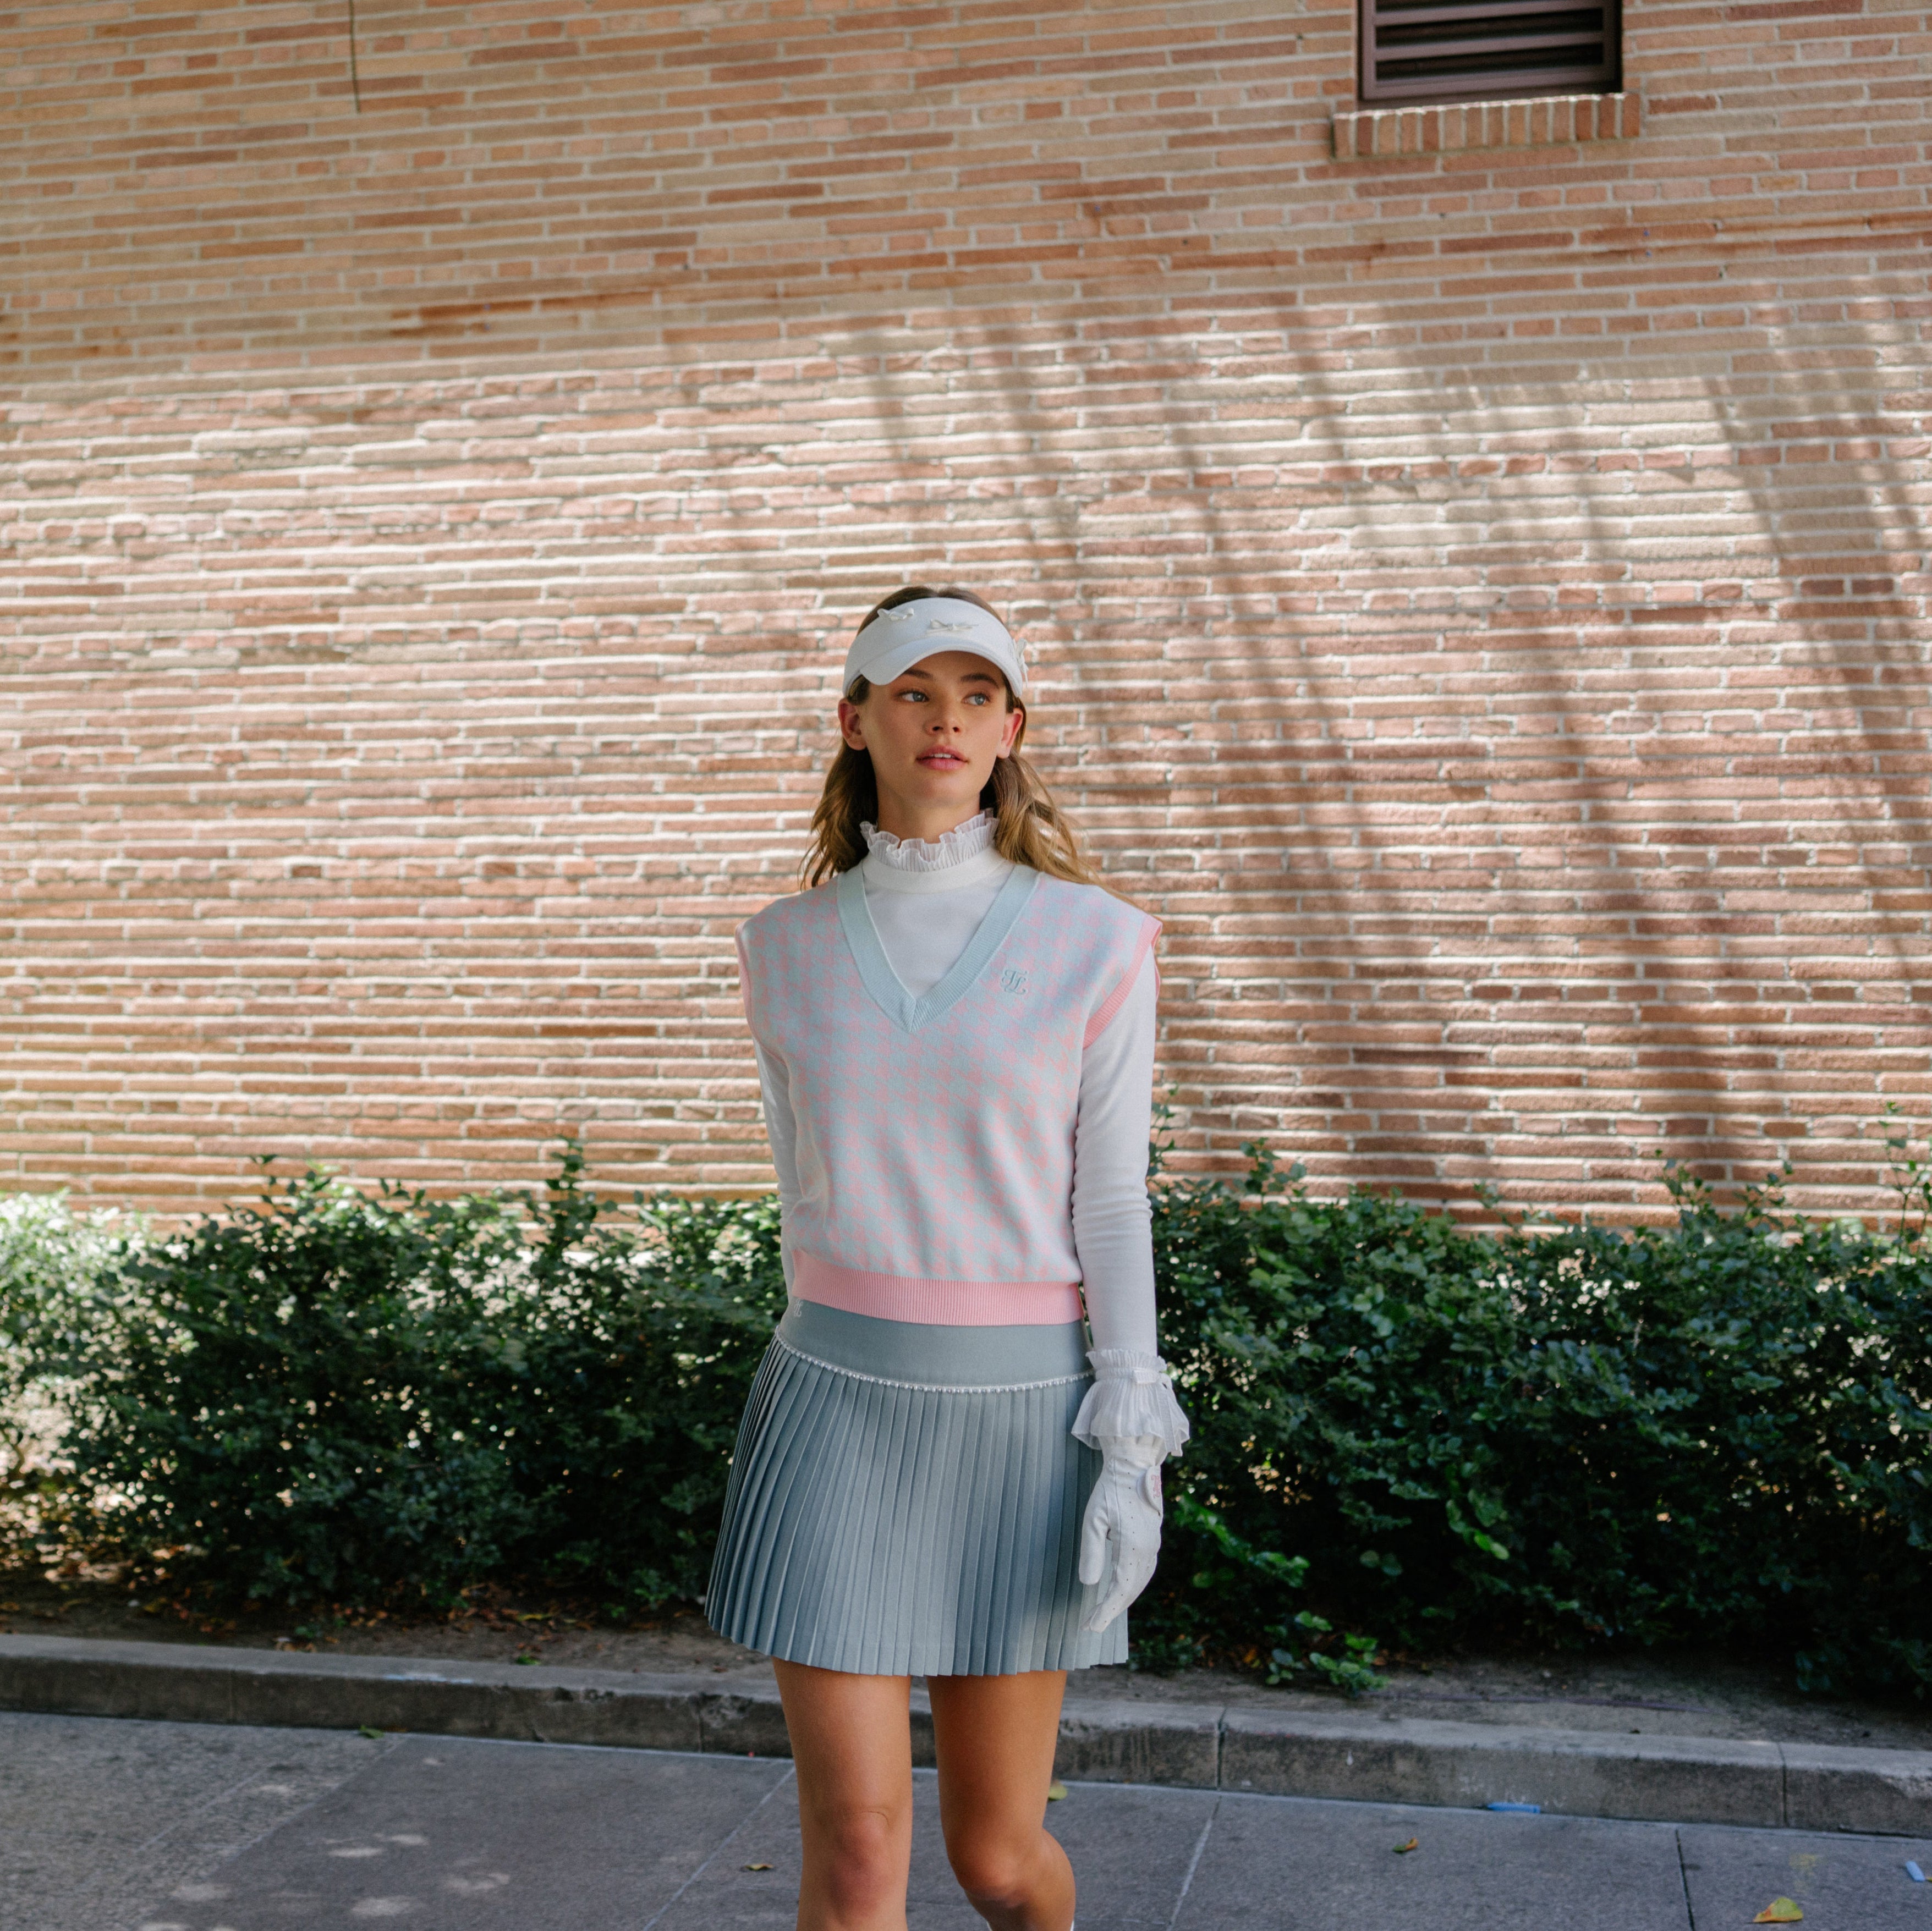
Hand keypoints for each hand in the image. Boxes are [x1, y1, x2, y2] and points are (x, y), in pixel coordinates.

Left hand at [1078, 1434, 1164, 1632]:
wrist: (1134, 1464)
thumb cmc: (1110, 1489)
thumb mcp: (1093, 1519)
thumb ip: (1091, 1552)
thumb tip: (1089, 1584)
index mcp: (1134, 1548)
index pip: (1119, 1589)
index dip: (1105, 1611)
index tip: (1090, 1627)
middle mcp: (1148, 1550)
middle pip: (1131, 1590)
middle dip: (1111, 1610)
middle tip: (1090, 1625)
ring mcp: (1153, 1544)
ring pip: (1140, 1581)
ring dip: (1122, 1599)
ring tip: (1102, 1612)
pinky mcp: (1153, 1538)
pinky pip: (1144, 1570)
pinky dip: (1132, 1585)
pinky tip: (1121, 1588)